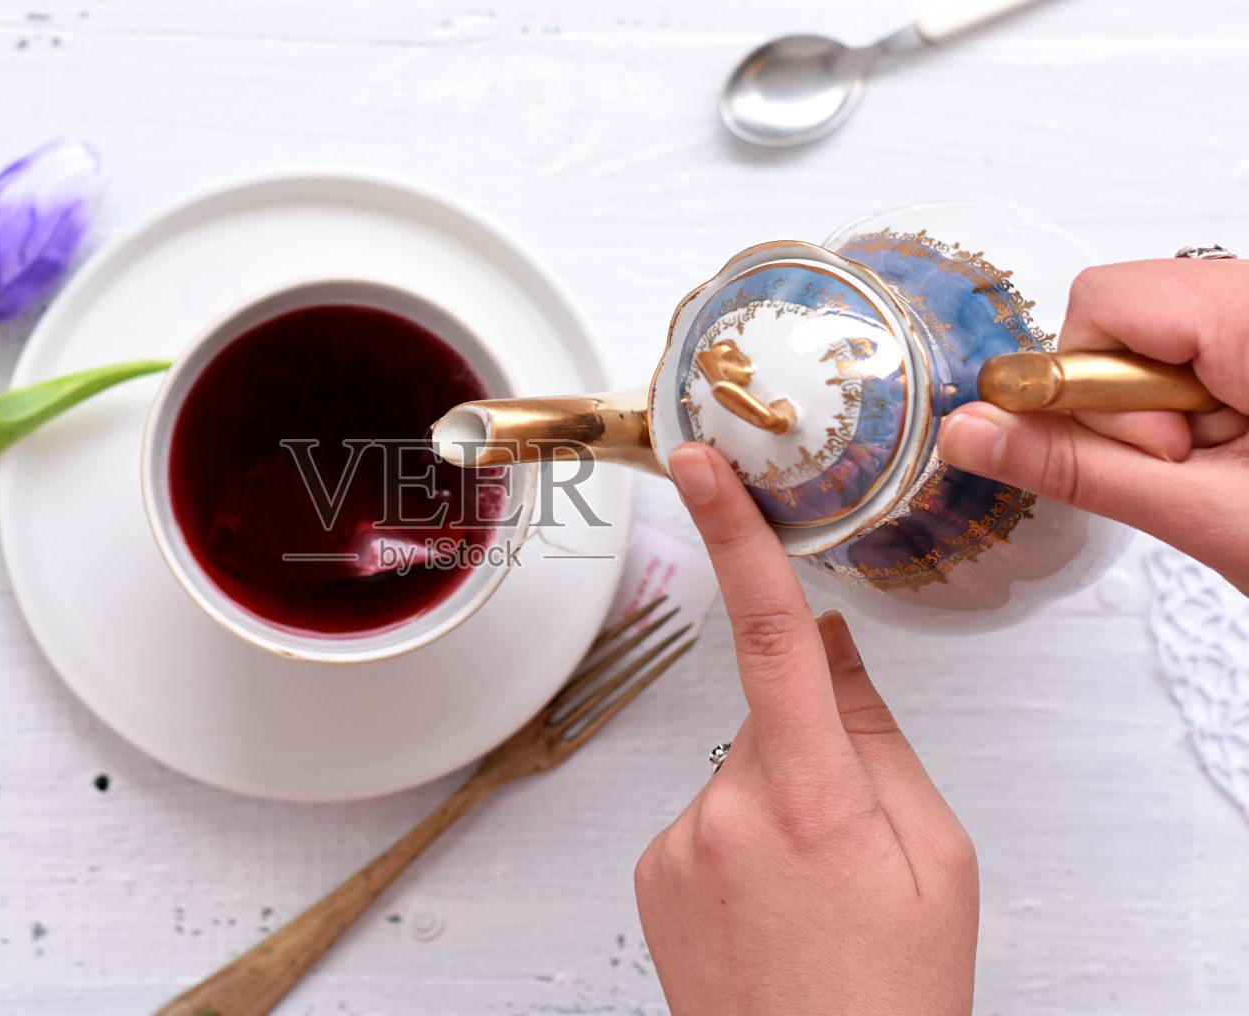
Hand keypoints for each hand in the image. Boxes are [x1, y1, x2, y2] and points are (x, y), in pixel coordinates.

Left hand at [634, 443, 978, 1015]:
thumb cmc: (888, 994)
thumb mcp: (936, 856)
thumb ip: (878, 736)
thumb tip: (831, 647)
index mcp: (814, 796)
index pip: (771, 634)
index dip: (735, 536)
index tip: (699, 467)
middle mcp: (727, 809)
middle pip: (772, 724)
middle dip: (814, 761)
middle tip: (852, 856)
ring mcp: (677, 841)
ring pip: (739, 776)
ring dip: (777, 812)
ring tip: (812, 899)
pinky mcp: (650, 869)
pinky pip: (704, 820)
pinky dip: (738, 847)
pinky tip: (769, 909)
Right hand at [937, 259, 1248, 591]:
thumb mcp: (1212, 516)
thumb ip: (1079, 467)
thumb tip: (971, 431)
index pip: (1108, 300)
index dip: (1096, 386)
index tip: (1158, 455)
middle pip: (1132, 311)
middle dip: (1135, 401)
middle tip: (1200, 466)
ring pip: (1162, 334)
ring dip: (1170, 410)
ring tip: (1234, 464)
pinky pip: (1201, 349)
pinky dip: (1202, 406)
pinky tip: (1246, 449)